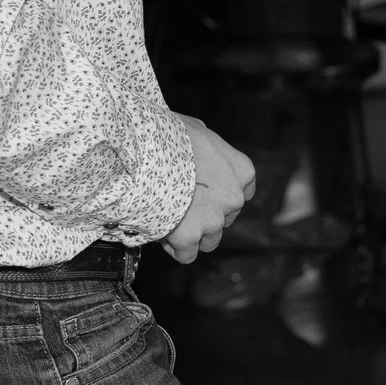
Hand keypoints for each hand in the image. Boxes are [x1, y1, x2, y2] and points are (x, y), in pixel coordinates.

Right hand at [161, 114, 257, 263]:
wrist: (143, 152)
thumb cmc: (166, 133)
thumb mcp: (196, 129)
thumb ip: (209, 146)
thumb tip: (202, 147)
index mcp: (241, 171)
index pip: (242, 194)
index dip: (219, 196)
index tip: (200, 192)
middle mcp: (234, 199)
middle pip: (224, 219)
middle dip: (204, 216)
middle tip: (176, 203)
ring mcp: (214, 221)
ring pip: (209, 240)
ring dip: (191, 234)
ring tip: (166, 217)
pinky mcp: (190, 238)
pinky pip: (186, 254)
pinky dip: (174, 247)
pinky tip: (160, 230)